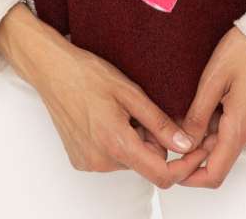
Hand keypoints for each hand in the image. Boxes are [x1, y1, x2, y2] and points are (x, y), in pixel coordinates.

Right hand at [0, 2, 207, 188]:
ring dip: (133, 141)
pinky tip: (105, 117)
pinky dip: (116, 142)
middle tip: (141, 110)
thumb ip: (160, 122)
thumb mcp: (130, 92)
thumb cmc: (89, 74)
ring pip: (128, 160)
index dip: (183, 164)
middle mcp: (101, 161)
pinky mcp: (79, 160)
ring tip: (119, 110)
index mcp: (116, 143)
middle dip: (152, 141)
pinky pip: (110, 159)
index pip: (162, 174)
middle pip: (146, 163)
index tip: (195, 148)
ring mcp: (88, 163)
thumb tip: (186, 145)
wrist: (51, 70)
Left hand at [175, 26, 245, 187]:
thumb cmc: (244, 50)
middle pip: (219, 155)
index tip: (174, 166)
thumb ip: (197, 115)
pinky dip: (224, 121)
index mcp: (240, 127)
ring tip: (201, 98)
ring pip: (228, 141)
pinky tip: (217, 96)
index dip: (191, 176)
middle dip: (197, 144)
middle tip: (178, 119)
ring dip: (210, 129)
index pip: (214, 173)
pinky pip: (240, 129)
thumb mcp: (212, 80)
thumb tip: (184, 143)